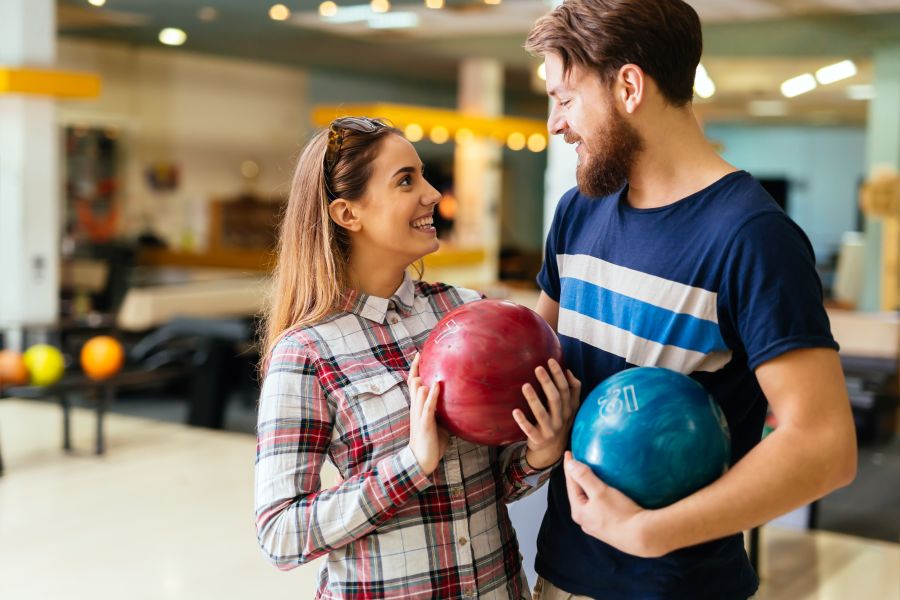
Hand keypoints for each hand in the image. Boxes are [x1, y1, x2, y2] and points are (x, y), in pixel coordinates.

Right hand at [407, 354, 449, 474]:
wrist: (421, 460)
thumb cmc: (432, 442)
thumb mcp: (438, 423)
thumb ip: (443, 412)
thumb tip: (458, 404)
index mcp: (418, 407)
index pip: (414, 384)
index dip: (414, 370)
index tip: (417, 355)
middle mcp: (416, 408)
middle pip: (413, 383)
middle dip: (415, 369)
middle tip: (418, 354)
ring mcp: (419, 414)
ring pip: (418, 392)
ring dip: (422, 379)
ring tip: (426, 364)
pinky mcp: (425, 422)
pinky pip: (428, 405)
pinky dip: (432, 394)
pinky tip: (436, 385)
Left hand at [513, 359, 580, 469]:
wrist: (552, 450)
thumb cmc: (560, 422)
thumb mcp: (570, 408)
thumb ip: (573, 390)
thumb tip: (569, 371)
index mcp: (569, 409)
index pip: (566, 390)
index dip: (559, 375)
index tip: (550, 361)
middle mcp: (561, 419)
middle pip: (555, 399)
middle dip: (547, 383)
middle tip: (538, 368)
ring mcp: (550, 430)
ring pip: (542, 414)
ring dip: (533, 400)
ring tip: (525, 386)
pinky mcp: (538, 439)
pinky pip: (530, 430)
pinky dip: (522, 421)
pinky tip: (515, 411)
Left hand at [563, 452, 664, 557]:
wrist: (643, 537)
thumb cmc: (620, 514)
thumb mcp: (599, 492)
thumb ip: (583, 477)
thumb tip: (570, 464)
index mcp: (578, 511)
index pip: (570, 483)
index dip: (570, 467)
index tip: (569, 453)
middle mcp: (585, 520)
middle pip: (578, 493)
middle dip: (577, 478)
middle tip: (579, 462)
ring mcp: (597, 525)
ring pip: (589, 501)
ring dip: (589, 487)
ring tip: (593, 475)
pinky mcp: (610, 527)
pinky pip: (600, 507)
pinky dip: (600, 496)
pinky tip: (608, 492)